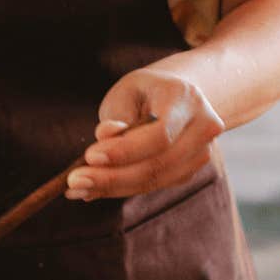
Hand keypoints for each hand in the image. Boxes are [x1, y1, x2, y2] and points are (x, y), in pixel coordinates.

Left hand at [65, 68, 223, 199]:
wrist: (178, 96)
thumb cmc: (146, 91)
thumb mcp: (127, 91)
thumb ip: (117, 115)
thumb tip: (105, 137)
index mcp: (187, 98)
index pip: (160, 134)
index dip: (126, 150)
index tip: (90, 157)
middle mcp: (203, 127)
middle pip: (158, 163)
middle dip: (113, 176)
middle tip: (75, 182)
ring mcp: (202, 152)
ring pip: (155, 180)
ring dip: (113, 187)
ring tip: (77, 188)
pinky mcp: (189, 171)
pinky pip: (153, 185)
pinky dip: (122, 188)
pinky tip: (93, 188)